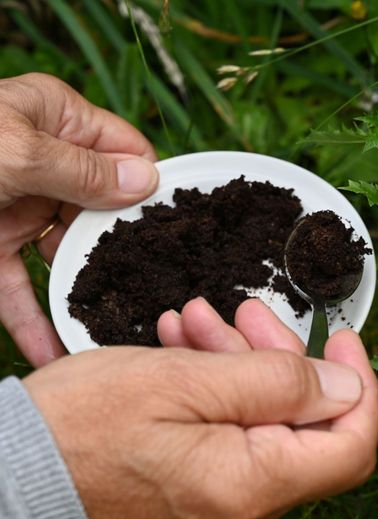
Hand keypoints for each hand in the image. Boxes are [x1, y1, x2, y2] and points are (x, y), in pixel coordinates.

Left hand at [0, 73, 157, 367]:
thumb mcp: (13, 151)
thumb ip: (82, 170)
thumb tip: (148, 181)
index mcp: (56, 120)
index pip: (126, 151)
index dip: (150, 186)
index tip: (176, 229)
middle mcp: (44, 163)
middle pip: (104, 209)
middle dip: (123, 250)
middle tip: (156, 289)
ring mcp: (18, 208)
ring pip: (67, 254)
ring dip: (86, 290)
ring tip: (117, 325)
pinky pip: (22, 290)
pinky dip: (36, 322)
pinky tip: (56, 354)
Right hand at [22, 299, 377, 518]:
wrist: (11, 475)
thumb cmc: (81, 424)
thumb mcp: (186, 380)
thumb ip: (279, 384)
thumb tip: (348, 387)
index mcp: (251, 487)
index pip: (351, 446)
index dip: (359, 385)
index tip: (343, 337)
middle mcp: (246, 513)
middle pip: (306, 429)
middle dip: (282, 359)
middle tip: (246, 312)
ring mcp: (224, 512)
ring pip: (267, 427)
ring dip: (244, 367)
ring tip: (200, 322)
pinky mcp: (201, 500)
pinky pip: (235, 441)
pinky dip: (222, 393)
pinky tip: (190, 351)